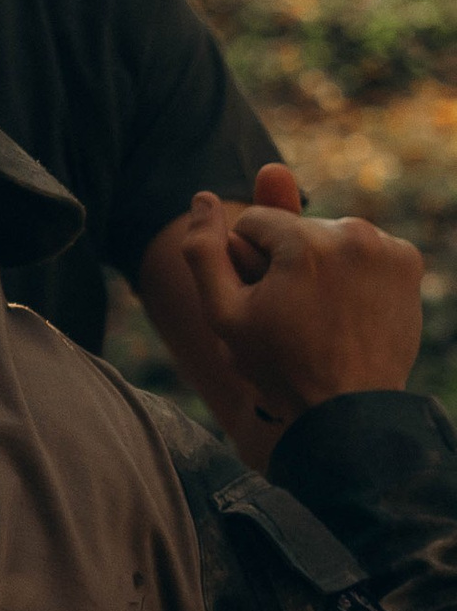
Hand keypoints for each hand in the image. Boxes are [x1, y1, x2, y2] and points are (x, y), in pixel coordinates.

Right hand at [145, 163, 423, 453]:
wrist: (350, 412)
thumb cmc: (281, 367)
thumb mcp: (224, 314)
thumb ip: (202, 250)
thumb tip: (204, 198)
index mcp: (305, 242)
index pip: (253, 221)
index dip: (246, 262)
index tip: (264, 302)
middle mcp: (352, 233)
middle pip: (293, 228)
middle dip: (286, 261)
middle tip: (294, 314)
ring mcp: (386, 248)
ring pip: (327, 236)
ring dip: (319, 264)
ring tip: (321, 314)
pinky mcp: (408, 262)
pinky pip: (362, 248)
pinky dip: (353, 270)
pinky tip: (348, 308)